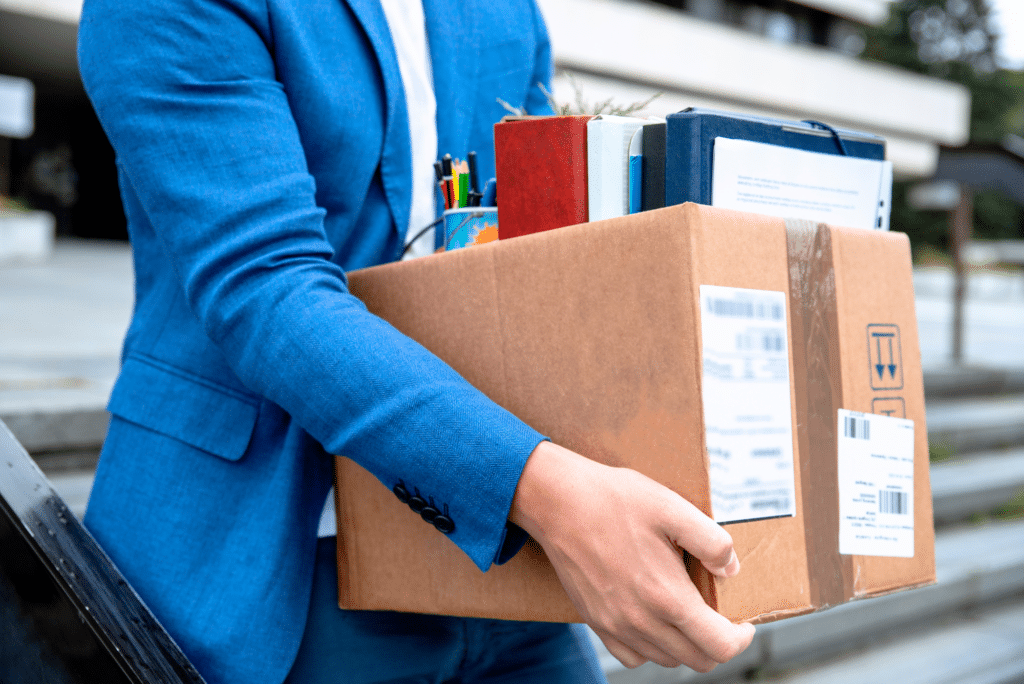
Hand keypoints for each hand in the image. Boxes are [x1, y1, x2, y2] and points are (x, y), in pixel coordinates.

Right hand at [509, 441, 754, 671]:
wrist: (558, 502)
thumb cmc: (614, 500)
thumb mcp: (672, 507)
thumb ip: (711, 542)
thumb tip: (731, 569)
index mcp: (668, 597)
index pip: (720, 645)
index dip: (742, 638)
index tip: (744, 621)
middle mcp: (642, 621)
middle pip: (697, 660)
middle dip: (718, 643)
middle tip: (719, 616)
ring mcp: (616, 625)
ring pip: (667, 660)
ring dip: (686, 645)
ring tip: (687, 613)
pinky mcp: (595, 622)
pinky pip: (632, 656)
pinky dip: (651, 648)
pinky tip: (653, 619)